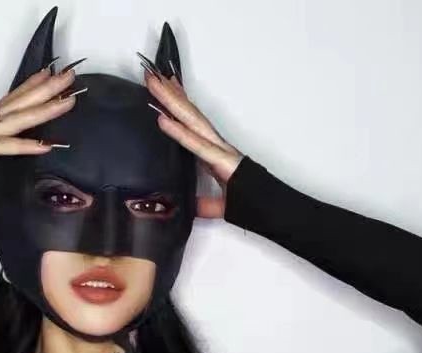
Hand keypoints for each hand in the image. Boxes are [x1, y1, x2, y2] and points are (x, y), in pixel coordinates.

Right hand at [0, 59, 85, 203]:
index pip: (11, 104)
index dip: (30, 88)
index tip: (49, 74)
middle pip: (19, 104)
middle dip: (46, 89)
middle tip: (69, 75)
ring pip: (16, 119)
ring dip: (43, 109)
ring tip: (67, 100)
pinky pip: (4, 147)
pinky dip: (24, 146)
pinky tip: (45, 145)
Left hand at [142, 67, 243, 218]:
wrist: (271, 209)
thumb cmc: (250, 202)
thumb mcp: (218, 205)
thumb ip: (204, 204)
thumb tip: (190, 206)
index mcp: (214, 153)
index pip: (191, 124)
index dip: (178, 106)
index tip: (164, 89)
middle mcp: (216, 145)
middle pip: (188, 114)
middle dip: (169, 93)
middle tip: (150, 74)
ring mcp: (219, 150)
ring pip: (191, 120)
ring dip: (171, 101)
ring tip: (153, 83)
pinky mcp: (220, 161)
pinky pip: (195, 144)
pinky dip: (179, 132)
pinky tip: (163, 120)